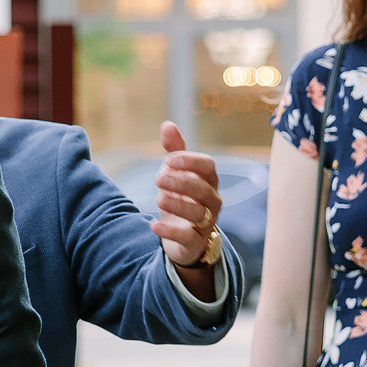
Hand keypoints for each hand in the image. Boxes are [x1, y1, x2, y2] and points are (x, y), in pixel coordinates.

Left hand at [147, 121, 224, 270]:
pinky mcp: (195, 242)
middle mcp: (212, 201)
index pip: (208, 167)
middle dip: (182, 182)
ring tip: (158, 198)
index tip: (169, 160)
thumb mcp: (176, 174)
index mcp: (208, 181)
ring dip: (178, 205)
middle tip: (158, 179)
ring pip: (198, 214)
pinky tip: (154, 226)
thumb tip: (168, 124)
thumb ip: (173, 151)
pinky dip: (170, 232)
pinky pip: (187, 237)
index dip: (190, 162)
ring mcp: (206, 223)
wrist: (184, 238)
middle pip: (204, 190)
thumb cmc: (182, 199)